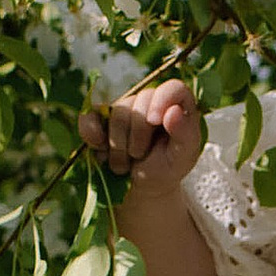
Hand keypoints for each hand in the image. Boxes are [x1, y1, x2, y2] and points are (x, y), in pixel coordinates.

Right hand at [78, 82, 204, 186]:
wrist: (140, 187)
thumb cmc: (166, 169)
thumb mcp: (182, 158)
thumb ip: (186, 134)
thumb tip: (174, 110)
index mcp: (177, 106)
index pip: (172, 88)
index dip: (161, 100)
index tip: (154, 121)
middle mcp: (150, 102)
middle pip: (140, 101)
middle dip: (137, 136)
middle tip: (140, 157)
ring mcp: (124, 109)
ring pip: (117, 114)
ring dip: (119, 146)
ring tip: (125, 164)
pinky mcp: (100, 119)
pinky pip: (90, 117)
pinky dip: (91, 134)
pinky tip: (99, 149)